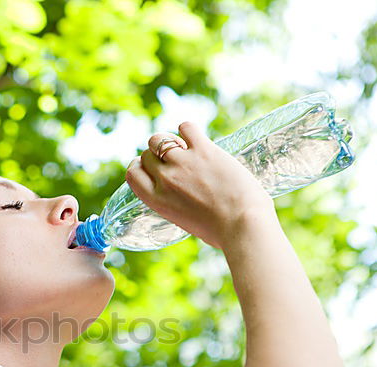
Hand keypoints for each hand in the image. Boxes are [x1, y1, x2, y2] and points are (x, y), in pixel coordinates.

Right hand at [125, 121, 274, 250]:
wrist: (243, 225)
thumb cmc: (220, 230)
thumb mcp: (183, 219)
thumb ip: (174, 200)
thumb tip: (180, 187)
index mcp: (157, 200)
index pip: (133, 173)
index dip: (139, 166)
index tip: (148, 165)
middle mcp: (165, 179)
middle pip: (147, 155)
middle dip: (157, 154)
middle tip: (174, 158)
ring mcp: (182, 162)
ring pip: (159, 139)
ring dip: (169, 140)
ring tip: (183, 145)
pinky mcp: (203, 150)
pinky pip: (185, 127)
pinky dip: (188, 130)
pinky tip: (196, 138)